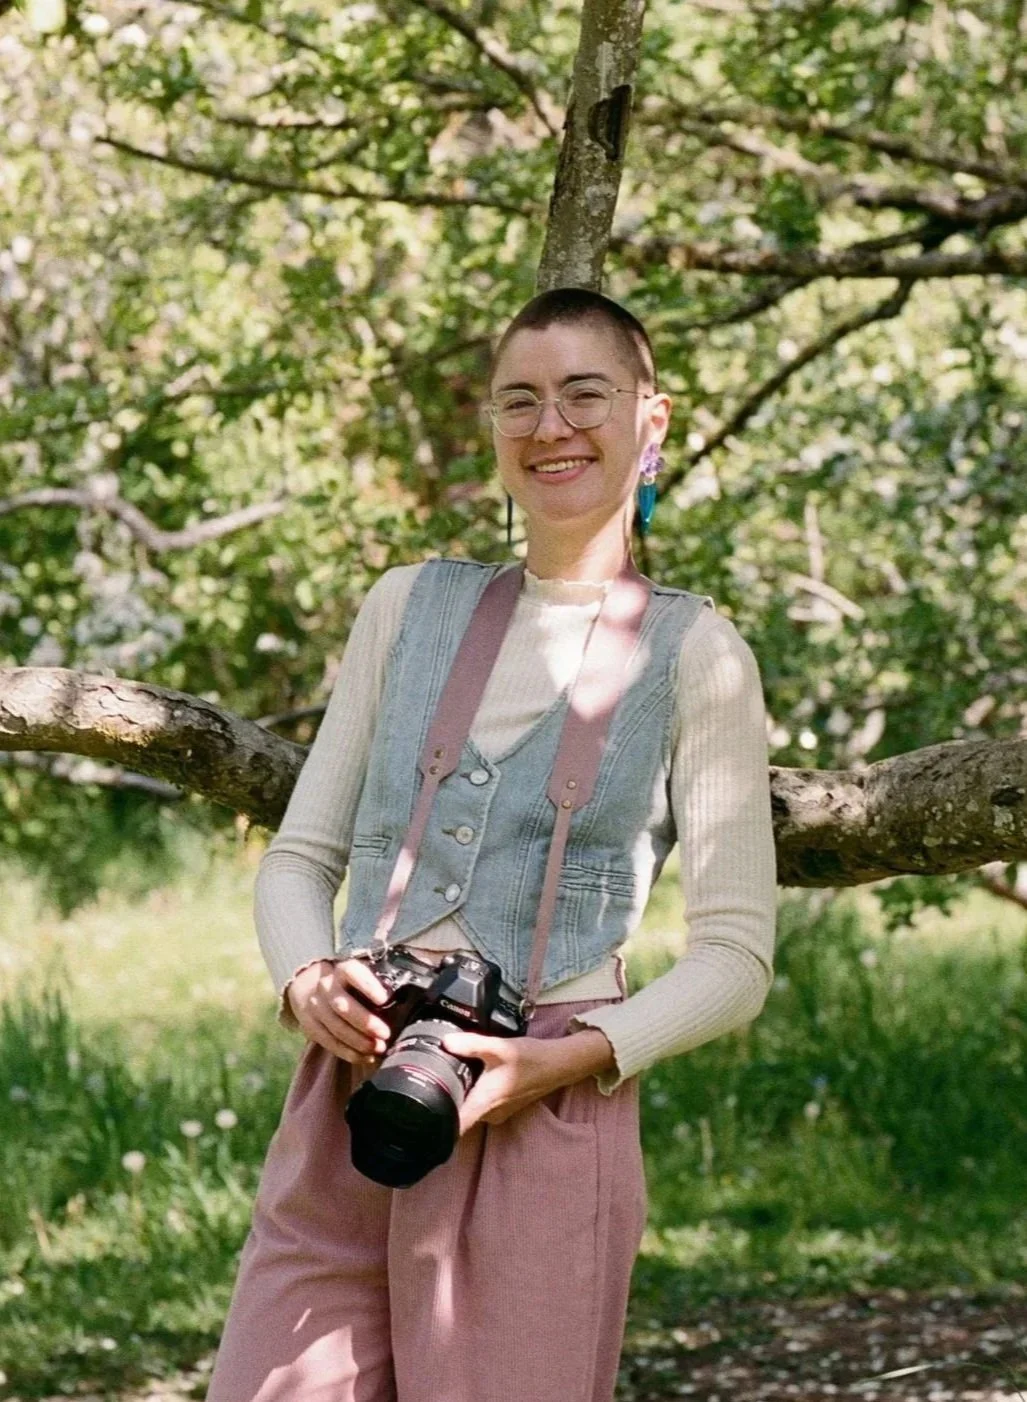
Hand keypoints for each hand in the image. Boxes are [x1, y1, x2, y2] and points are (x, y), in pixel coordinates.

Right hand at [286, 958, 392, 1064]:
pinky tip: (366, 1057)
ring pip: (336, 1027)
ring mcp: (315, 1007)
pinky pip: (329, 1042)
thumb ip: (379, 985)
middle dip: (366, 1022)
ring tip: (379, 1048)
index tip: (384, 999)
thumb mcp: (360, 975)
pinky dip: (349, 1053)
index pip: (353, 973)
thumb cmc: (348, 983)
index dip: (368, 986)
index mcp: (343, 970)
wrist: (309, 986)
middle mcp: (326, 987)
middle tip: (385, 1033)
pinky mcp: (310, 1026)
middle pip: (343, 1006)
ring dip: (359, 1042)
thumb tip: (407, 1002)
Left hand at [441, 1027, 615, 1133]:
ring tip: (444, 1078)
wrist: (557, 1064)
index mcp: (484, 1103)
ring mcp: (497, 1113)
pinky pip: (480, 1106)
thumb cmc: (530, 1058)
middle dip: (443, 1104)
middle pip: (457, 1117)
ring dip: (459, 1098)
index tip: (417, 1120)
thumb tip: (444, 1041)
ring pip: (469, 1110)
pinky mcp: (503, 1107)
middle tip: (424, 1086)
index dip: (434, 1128)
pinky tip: (468, 1077)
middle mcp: (489, 1113)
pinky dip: (472, 1095)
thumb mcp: (498, 1047)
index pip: (454, 1127)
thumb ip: (470, 1044)